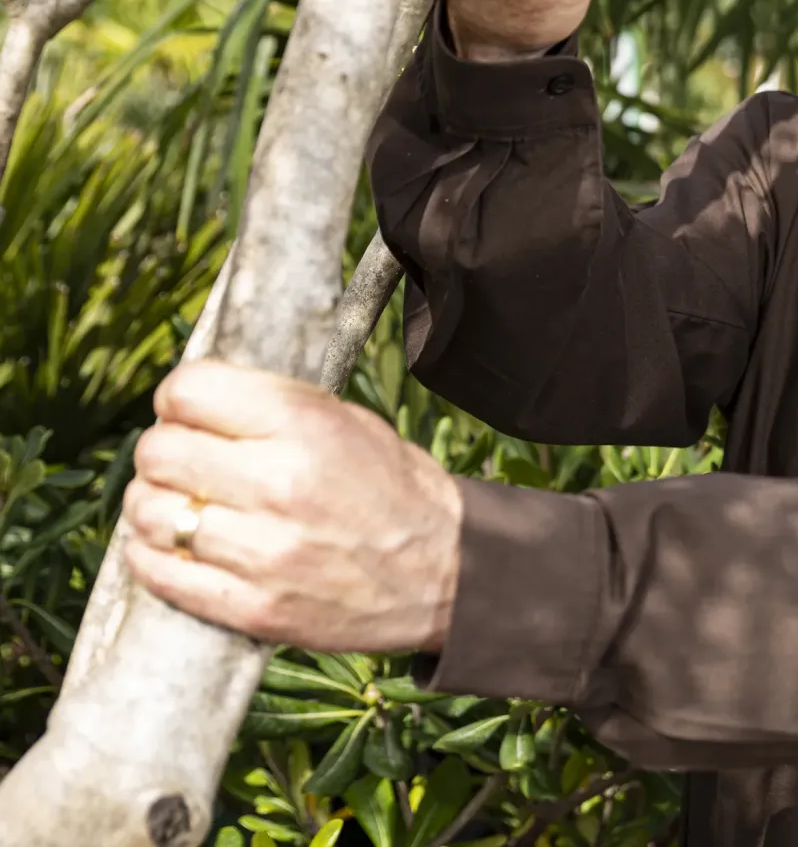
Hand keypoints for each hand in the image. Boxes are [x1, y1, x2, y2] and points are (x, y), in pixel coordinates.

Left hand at [123, 362, 462, 652]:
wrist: (445, 571)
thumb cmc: (394, 487)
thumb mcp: (349, 421)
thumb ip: (274, 407)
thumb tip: (196, 400)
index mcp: (305, 425)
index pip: (188, 392)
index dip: (178, 397)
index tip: (186, 409)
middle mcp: (280, 483)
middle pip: (158, 452)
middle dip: (162, 450)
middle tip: (184, 459)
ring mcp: (264, 552)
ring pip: (149, 514)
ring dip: (153, 505)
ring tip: (181, 504)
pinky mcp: (255, 607)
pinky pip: (162, 574)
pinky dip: (153, 556)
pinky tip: (176, 544)